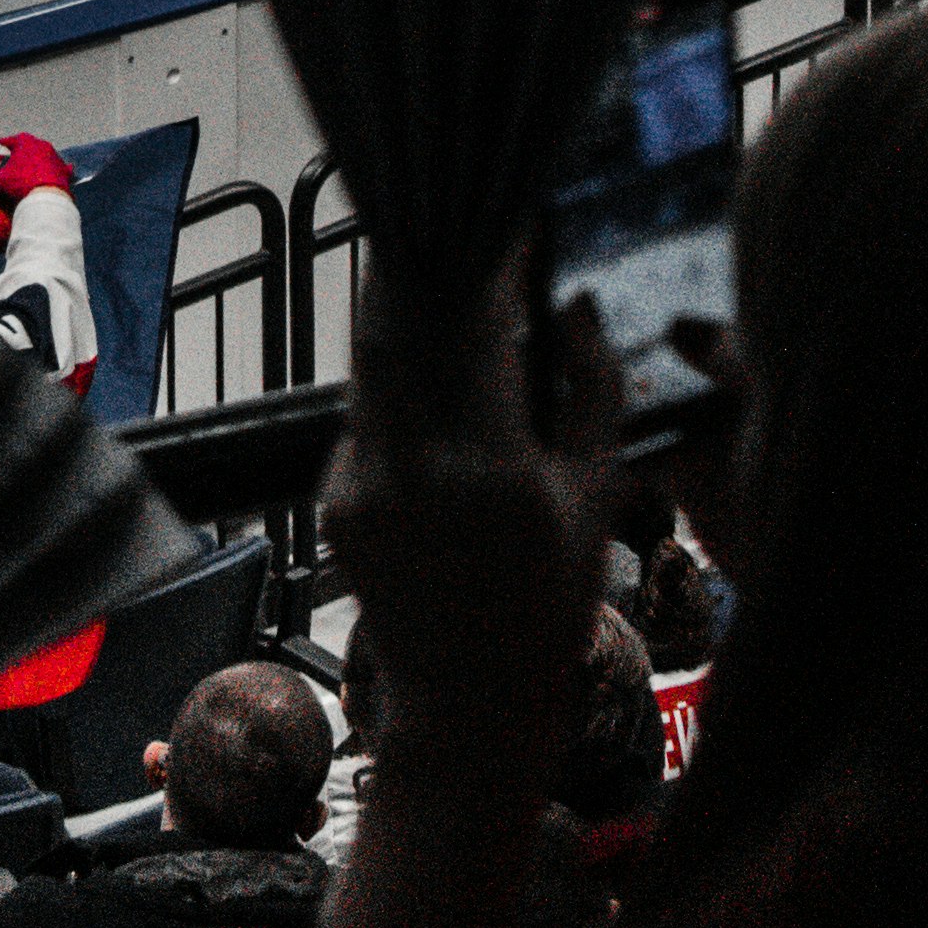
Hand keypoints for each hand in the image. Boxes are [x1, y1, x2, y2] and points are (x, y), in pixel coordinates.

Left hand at [318, 259, 616, 927]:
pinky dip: (397, 394)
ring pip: (373, 365)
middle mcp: (410, 464)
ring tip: (440, 293)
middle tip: (444, 221)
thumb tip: (573, 305)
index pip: (474, 320)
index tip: (502, 217)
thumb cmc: (549, 608)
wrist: (469, 709)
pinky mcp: (333, 503)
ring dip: (403, 322)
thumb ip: (588, 393)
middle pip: (396, 320)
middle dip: (418, 264)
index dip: (487, 258)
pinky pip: (364, 420)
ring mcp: (360, 484)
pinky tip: (434, 404)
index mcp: (488, 461)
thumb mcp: (594, 501)